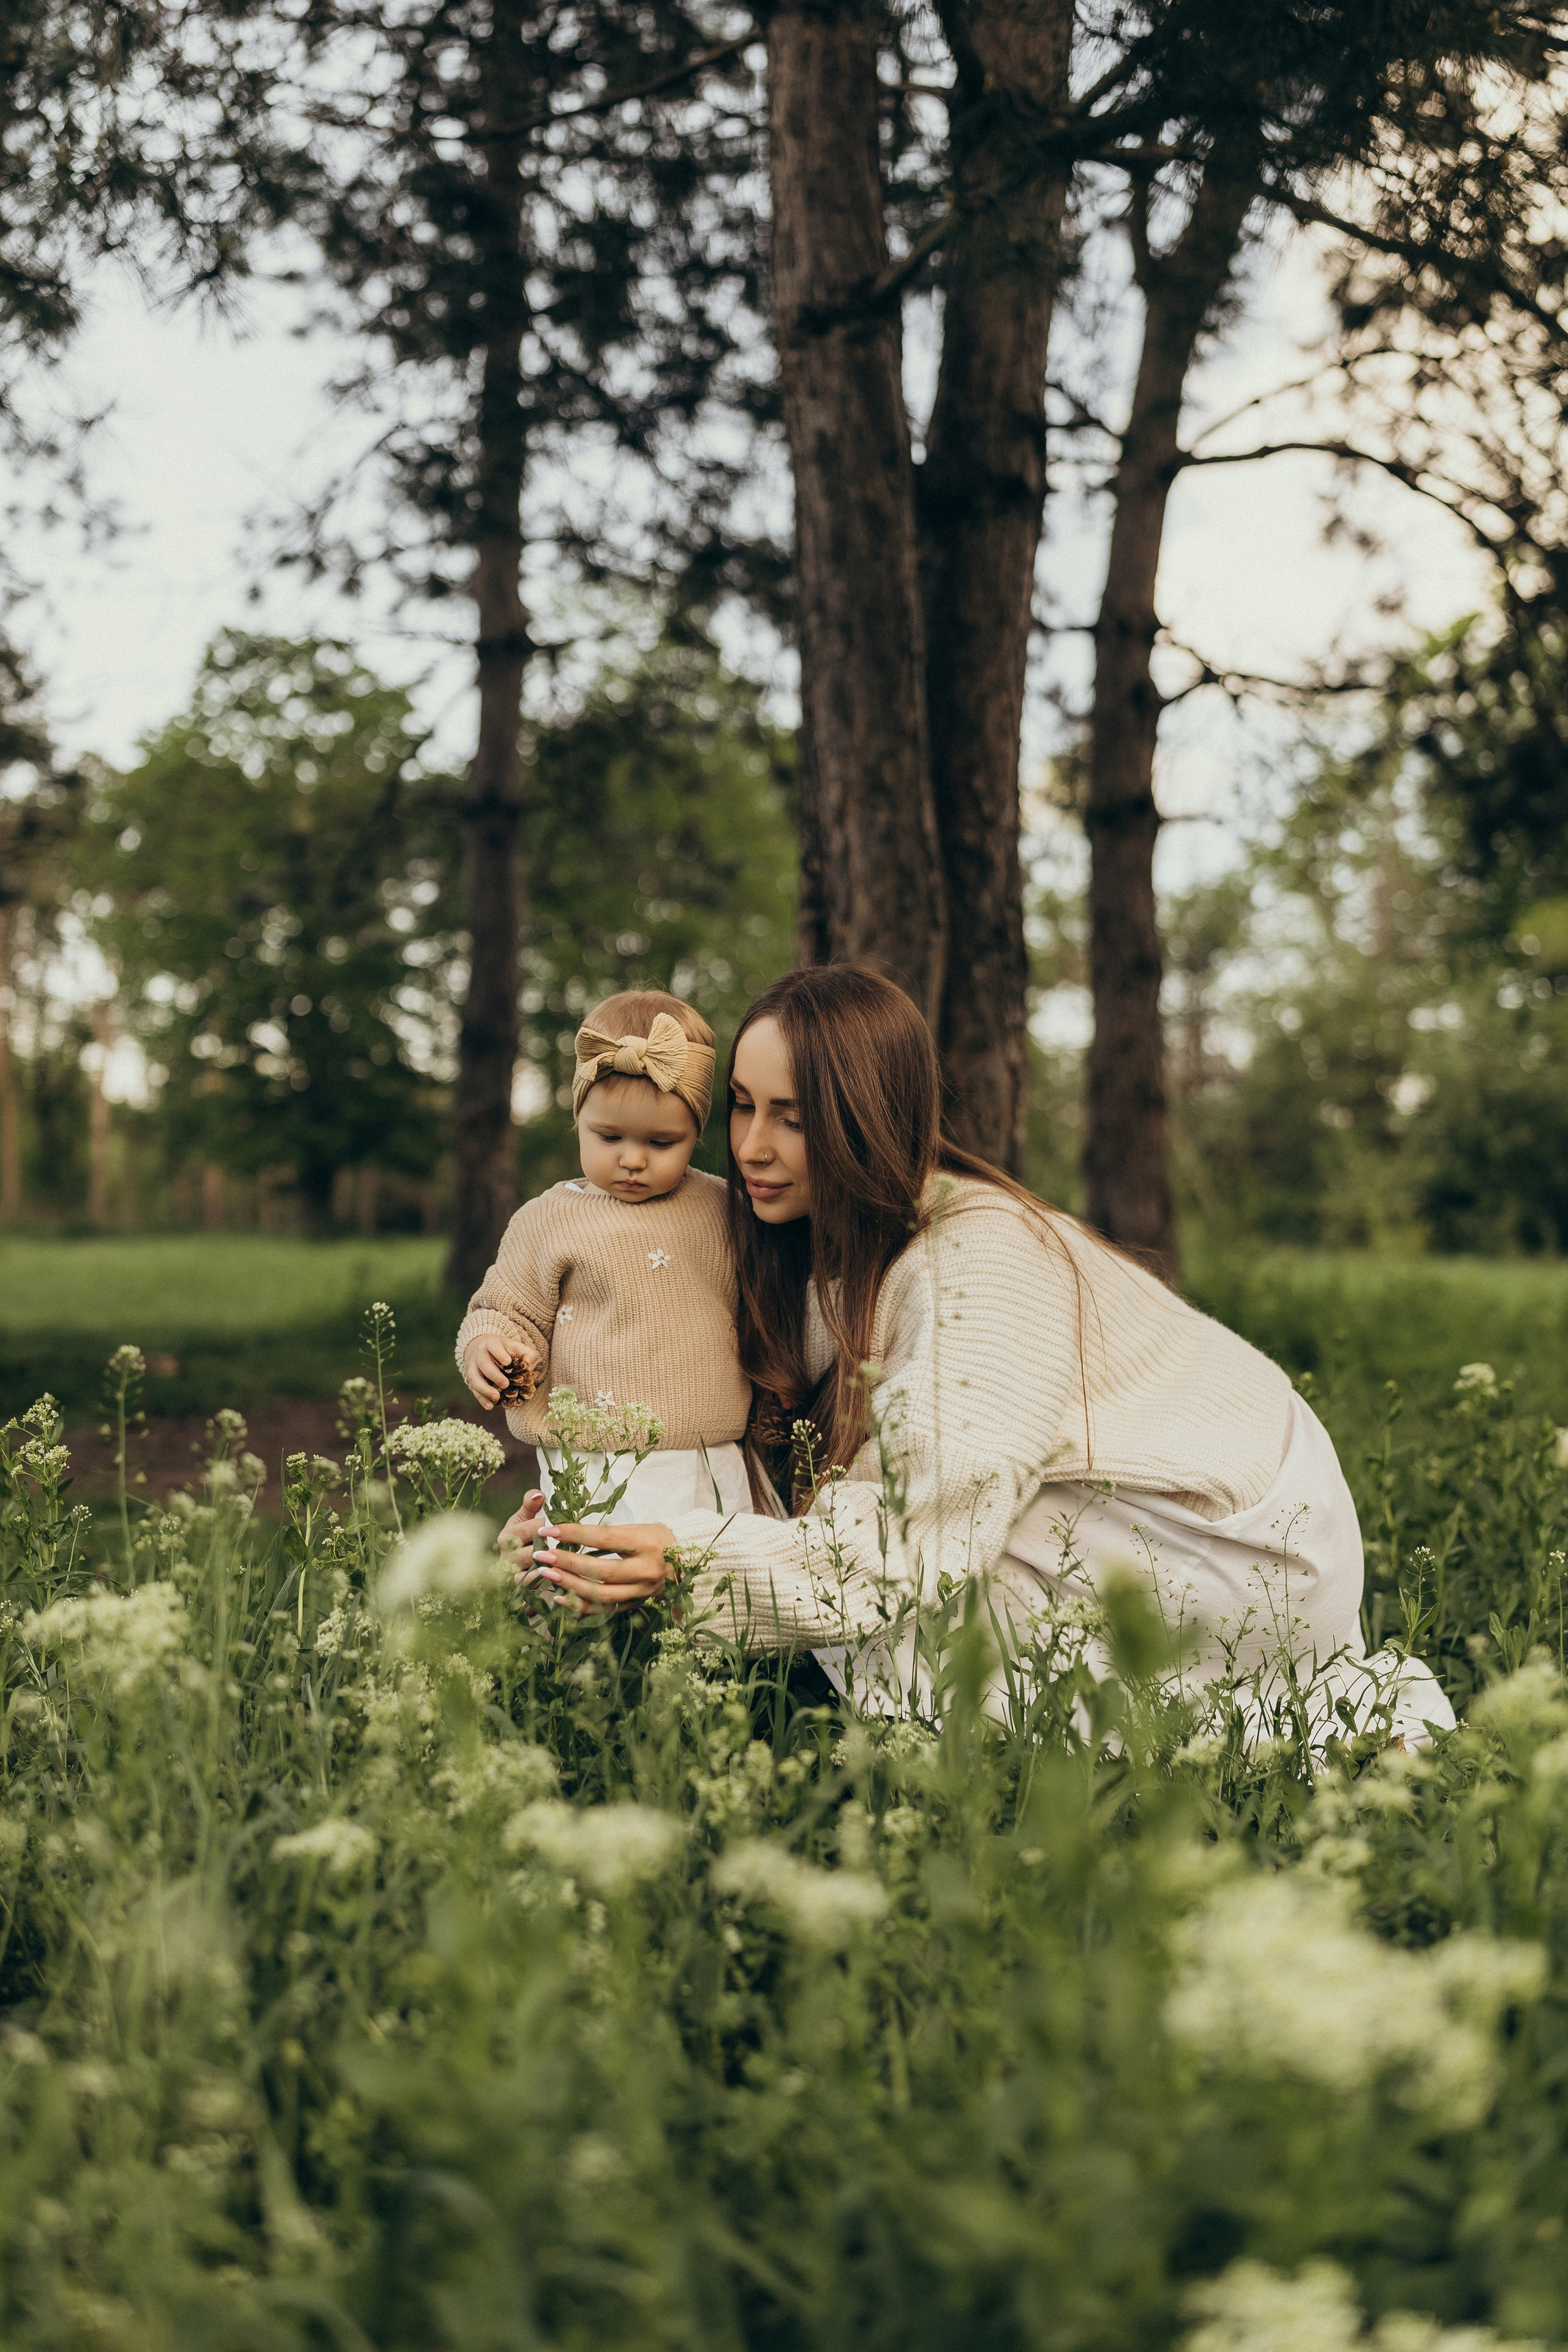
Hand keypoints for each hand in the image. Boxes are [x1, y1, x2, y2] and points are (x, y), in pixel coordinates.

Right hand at [464, 1336, 525, 1408]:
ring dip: (484, 1389)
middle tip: (506, 1384)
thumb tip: (528, 1369)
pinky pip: (473, 1389)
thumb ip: (527, 1355)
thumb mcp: (516, 1347)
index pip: (493, 1346)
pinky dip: (481, 1399)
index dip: (499, 1354)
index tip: (508, 1362)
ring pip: (474, 1377)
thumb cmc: (503, 1349)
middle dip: (494, 1374)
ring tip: (496, 1397)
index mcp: (491, 1343)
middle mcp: (479, 1354)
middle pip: (483, 1363)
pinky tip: (490, 1406)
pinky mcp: (471, 1379)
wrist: (481, 1347)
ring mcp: (473, 1366)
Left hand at [531, 1516, 680, 1612]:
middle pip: (601, 1570)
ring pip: (602, 1594)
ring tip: (546, 1575)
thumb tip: (564, 1533)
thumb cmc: (656, 1538)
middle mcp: (647, 1570)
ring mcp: (643, 1592)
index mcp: (647, 1543)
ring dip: (570, 1585)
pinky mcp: (637, 1604)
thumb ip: (605, 1534)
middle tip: (543, 1556)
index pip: (605, 1538)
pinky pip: (605, 1609)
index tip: (550, 1530)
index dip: (575, 1534)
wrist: (687, 1560)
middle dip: (568, 1563)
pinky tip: (561, 1598)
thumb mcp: (636, 1529)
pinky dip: (581, 1606)